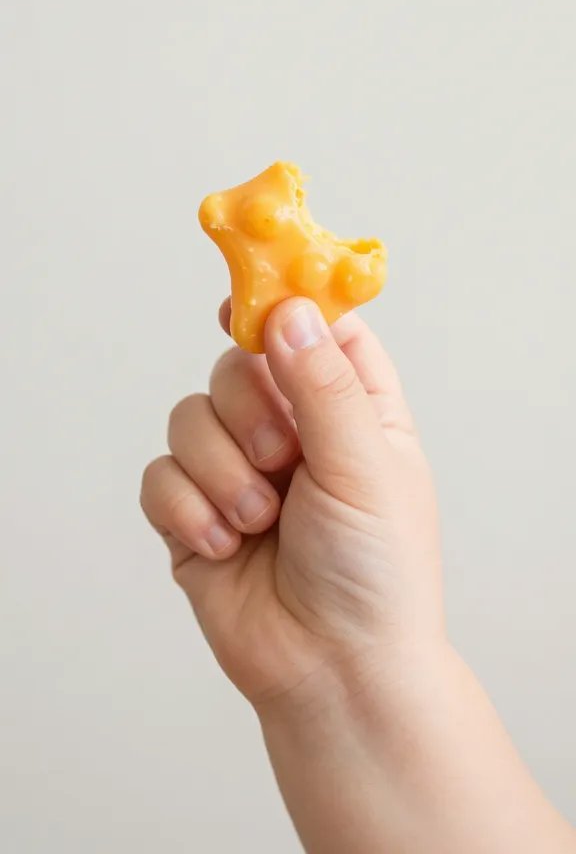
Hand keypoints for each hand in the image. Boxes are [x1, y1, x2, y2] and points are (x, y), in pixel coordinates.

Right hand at [140, 297, 442, 711]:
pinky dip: (188, 510)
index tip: (250, 300)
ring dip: (220, 471)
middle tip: (278, 458)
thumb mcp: (366, 465)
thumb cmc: (376, 572)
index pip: (315, 329)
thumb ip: (323, 384)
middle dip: (247, 410)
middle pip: (236, 363)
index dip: (284, 306)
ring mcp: (238, 469)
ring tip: (258, 522)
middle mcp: (293, 430)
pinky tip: (225, 546)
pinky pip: (160, 475)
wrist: (333, 671)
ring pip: (189, 415)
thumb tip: (287, 310)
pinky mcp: (193, 512)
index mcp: (351, 408)